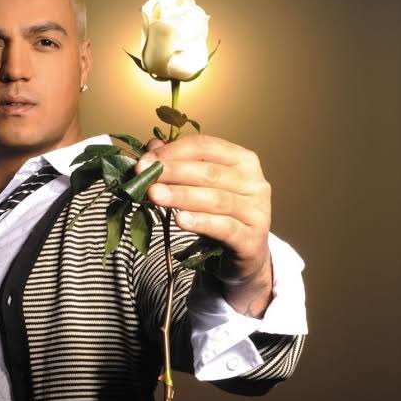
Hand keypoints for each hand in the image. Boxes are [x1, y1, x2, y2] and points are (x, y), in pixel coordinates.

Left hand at [134, 134, 273, 315]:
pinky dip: (201, 222)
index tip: (146, 160)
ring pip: (216, 199)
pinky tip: (180, 220)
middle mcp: (254, 183)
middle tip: (144, 176)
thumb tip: (152, 146)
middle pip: (210, 173)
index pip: (206, 147)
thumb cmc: (221, 214)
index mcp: (243, 160)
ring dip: (182, 196)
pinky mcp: (252, 239)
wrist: (246, 254)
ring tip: (154, 195)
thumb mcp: (202, 187)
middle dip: (173, 172)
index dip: (173, 151)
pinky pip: (224, 228)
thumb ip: (180, 164)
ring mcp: (257, 212)